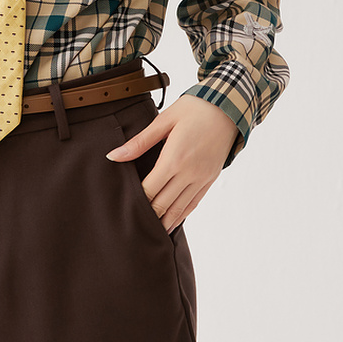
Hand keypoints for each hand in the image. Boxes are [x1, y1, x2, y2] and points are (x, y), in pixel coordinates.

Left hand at [105, 93, 239, 231]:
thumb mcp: (164, 120)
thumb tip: (113, 156)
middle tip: (132, 228)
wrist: (229, 106)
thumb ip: (139, 142)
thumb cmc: (194, 108)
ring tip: (149, 234)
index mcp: (174, 159)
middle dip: (148, 216)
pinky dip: (181, 216)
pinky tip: (171, 223)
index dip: (136, 201)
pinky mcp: (210, 179)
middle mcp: (189, 173)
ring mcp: (201, 178)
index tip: (123, 209)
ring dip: (164, 222)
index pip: (150, 190)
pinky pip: (194, 203)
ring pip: (179, 209)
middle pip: (163, 204)